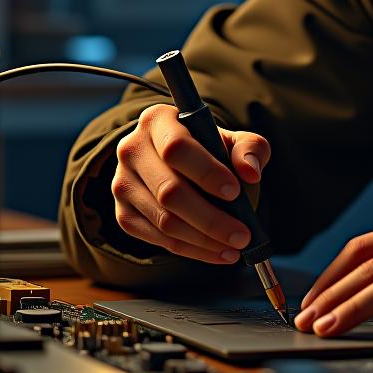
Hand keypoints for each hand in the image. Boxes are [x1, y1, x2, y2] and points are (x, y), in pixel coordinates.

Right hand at [111, 104, 270, 264]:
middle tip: (243, 234)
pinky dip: (192, 250)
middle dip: (211, 218)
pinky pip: (157, 239)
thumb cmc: (211, 149)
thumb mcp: (235, 140)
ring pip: (163, 220)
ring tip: (235, 246)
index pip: (177, 148)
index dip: (206, 172)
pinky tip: (217, 252)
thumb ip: (250, 148)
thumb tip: (250, 172)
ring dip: (204, 240)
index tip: (235, 192)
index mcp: (157, 120)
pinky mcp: (123, 214)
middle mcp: (131, 149)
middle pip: (169, 190)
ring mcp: (122, 184)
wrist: (182, 165)